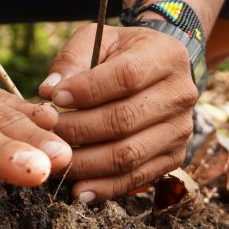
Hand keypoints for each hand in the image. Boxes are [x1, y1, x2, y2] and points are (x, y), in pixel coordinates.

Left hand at [38, 24, 197, 203]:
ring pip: (129, 154)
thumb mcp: (100, 38)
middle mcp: (180, 94)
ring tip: (57, 161)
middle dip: (78, 130)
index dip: (87, 90)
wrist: (159, 70)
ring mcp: (180, 129)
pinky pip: (137, 178)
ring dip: (86, 163)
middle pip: (124, 120)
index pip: (126, 77)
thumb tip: (48, 90)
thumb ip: (73, 57)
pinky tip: (79, 190)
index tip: (54, 98)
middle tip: (47, 134)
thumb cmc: (122, 52)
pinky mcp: (174, 156)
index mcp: (166, 57)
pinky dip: (106, 188)